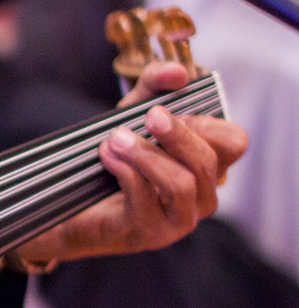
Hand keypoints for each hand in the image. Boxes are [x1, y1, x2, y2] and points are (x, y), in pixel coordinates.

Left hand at [9, 61, 247, 267]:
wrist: (73, 205)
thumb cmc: (115, 158)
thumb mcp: (133, 112)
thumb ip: (155, 83)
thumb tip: (178, 72)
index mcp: (208, 167)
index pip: (235, 143)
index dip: (208, 124)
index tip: (171, 111)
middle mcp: (202, 197)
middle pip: (209, 162)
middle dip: (177, 134)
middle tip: (149, 114)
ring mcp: (177, 222)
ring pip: (182, 184)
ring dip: (147, 155)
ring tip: (115, 138)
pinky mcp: (147, 234)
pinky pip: (145, 199)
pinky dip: (125, 171)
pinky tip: (106, 155)